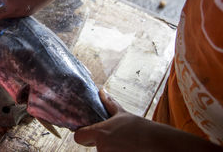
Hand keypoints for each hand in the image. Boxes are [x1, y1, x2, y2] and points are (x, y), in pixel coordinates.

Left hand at [74, 90, 222, 151]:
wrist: (159, 145)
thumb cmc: (141, 129)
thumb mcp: (123, 115)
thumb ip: (109, 104)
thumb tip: (101, 91)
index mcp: (101, 132)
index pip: (78, 136)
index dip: (83, 135)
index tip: (89, 134)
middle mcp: (102, 147)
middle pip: (92, 147)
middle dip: (100, 144)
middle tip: (116, 140)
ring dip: (112, 150)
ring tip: (126, 145)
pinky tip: (128, 150)